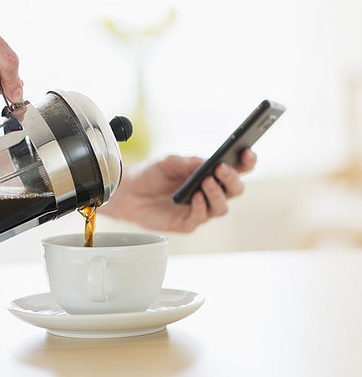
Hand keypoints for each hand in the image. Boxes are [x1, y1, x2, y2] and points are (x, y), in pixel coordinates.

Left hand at [99, 149, 256, 232]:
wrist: (128, 192)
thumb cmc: (152, 174)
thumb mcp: (168, 162)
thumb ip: (187, 162)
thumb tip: (206, 162)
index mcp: (210, 174)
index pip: (237, 169)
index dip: (247, 162)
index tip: (247, 153)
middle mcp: (210, 193)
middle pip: (234, 190)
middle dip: (232, 179)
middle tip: (221, 169)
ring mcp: (200, 209)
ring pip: (221, 207)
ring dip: (216, 194)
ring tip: (205, 181)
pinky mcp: (187, 223)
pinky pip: (200, 218)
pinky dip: (200, 207)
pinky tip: (195, 197)